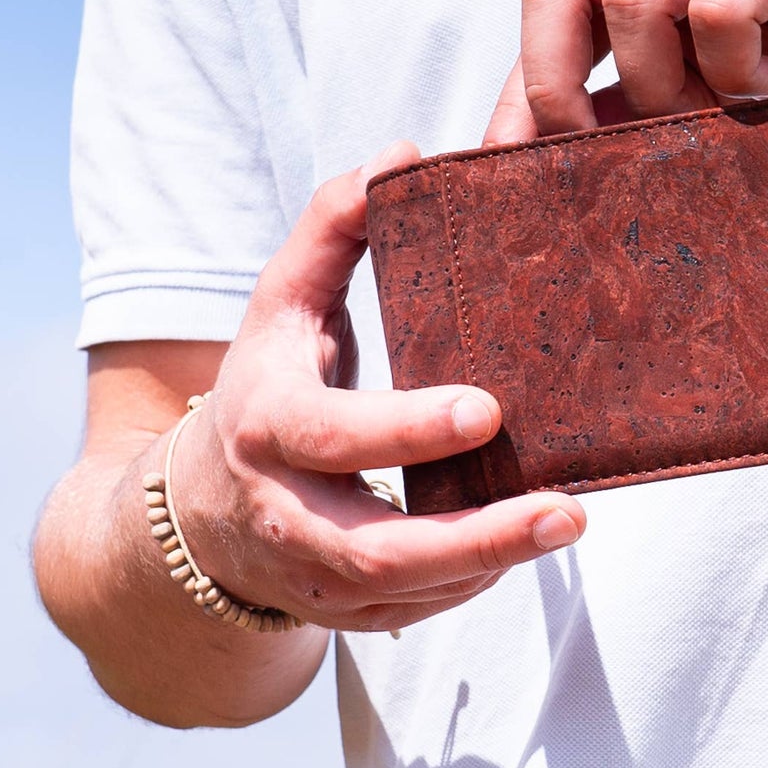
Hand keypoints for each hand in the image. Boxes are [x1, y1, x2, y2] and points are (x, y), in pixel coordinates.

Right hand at [168, 142, 585, 633]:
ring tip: (566, 521)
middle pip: (379, 549)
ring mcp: (313, 576)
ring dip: (490, 566)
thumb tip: (401, 154)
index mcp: (270, 428)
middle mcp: (287, 514)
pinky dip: (470, 585)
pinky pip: (412, 613)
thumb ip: (333, 229)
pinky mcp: (342, 614)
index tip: (488, 410)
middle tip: (568, 507)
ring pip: (404, 592)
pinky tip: (523, 547)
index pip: (337, 436)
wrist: (199, 507)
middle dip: (478, 537)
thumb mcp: (279, 304)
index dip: (408, 429)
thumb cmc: (262, 385)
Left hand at [484, 0, 767, 142]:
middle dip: (557, 80)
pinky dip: (734, 70)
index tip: (509, 165)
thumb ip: (635, 98)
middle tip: (598, 149)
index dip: (520, 83)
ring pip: (634, 0)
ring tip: (721, 109)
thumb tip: (543, 150)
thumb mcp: (709, 86)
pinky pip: (719, 9)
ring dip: (666, 84)